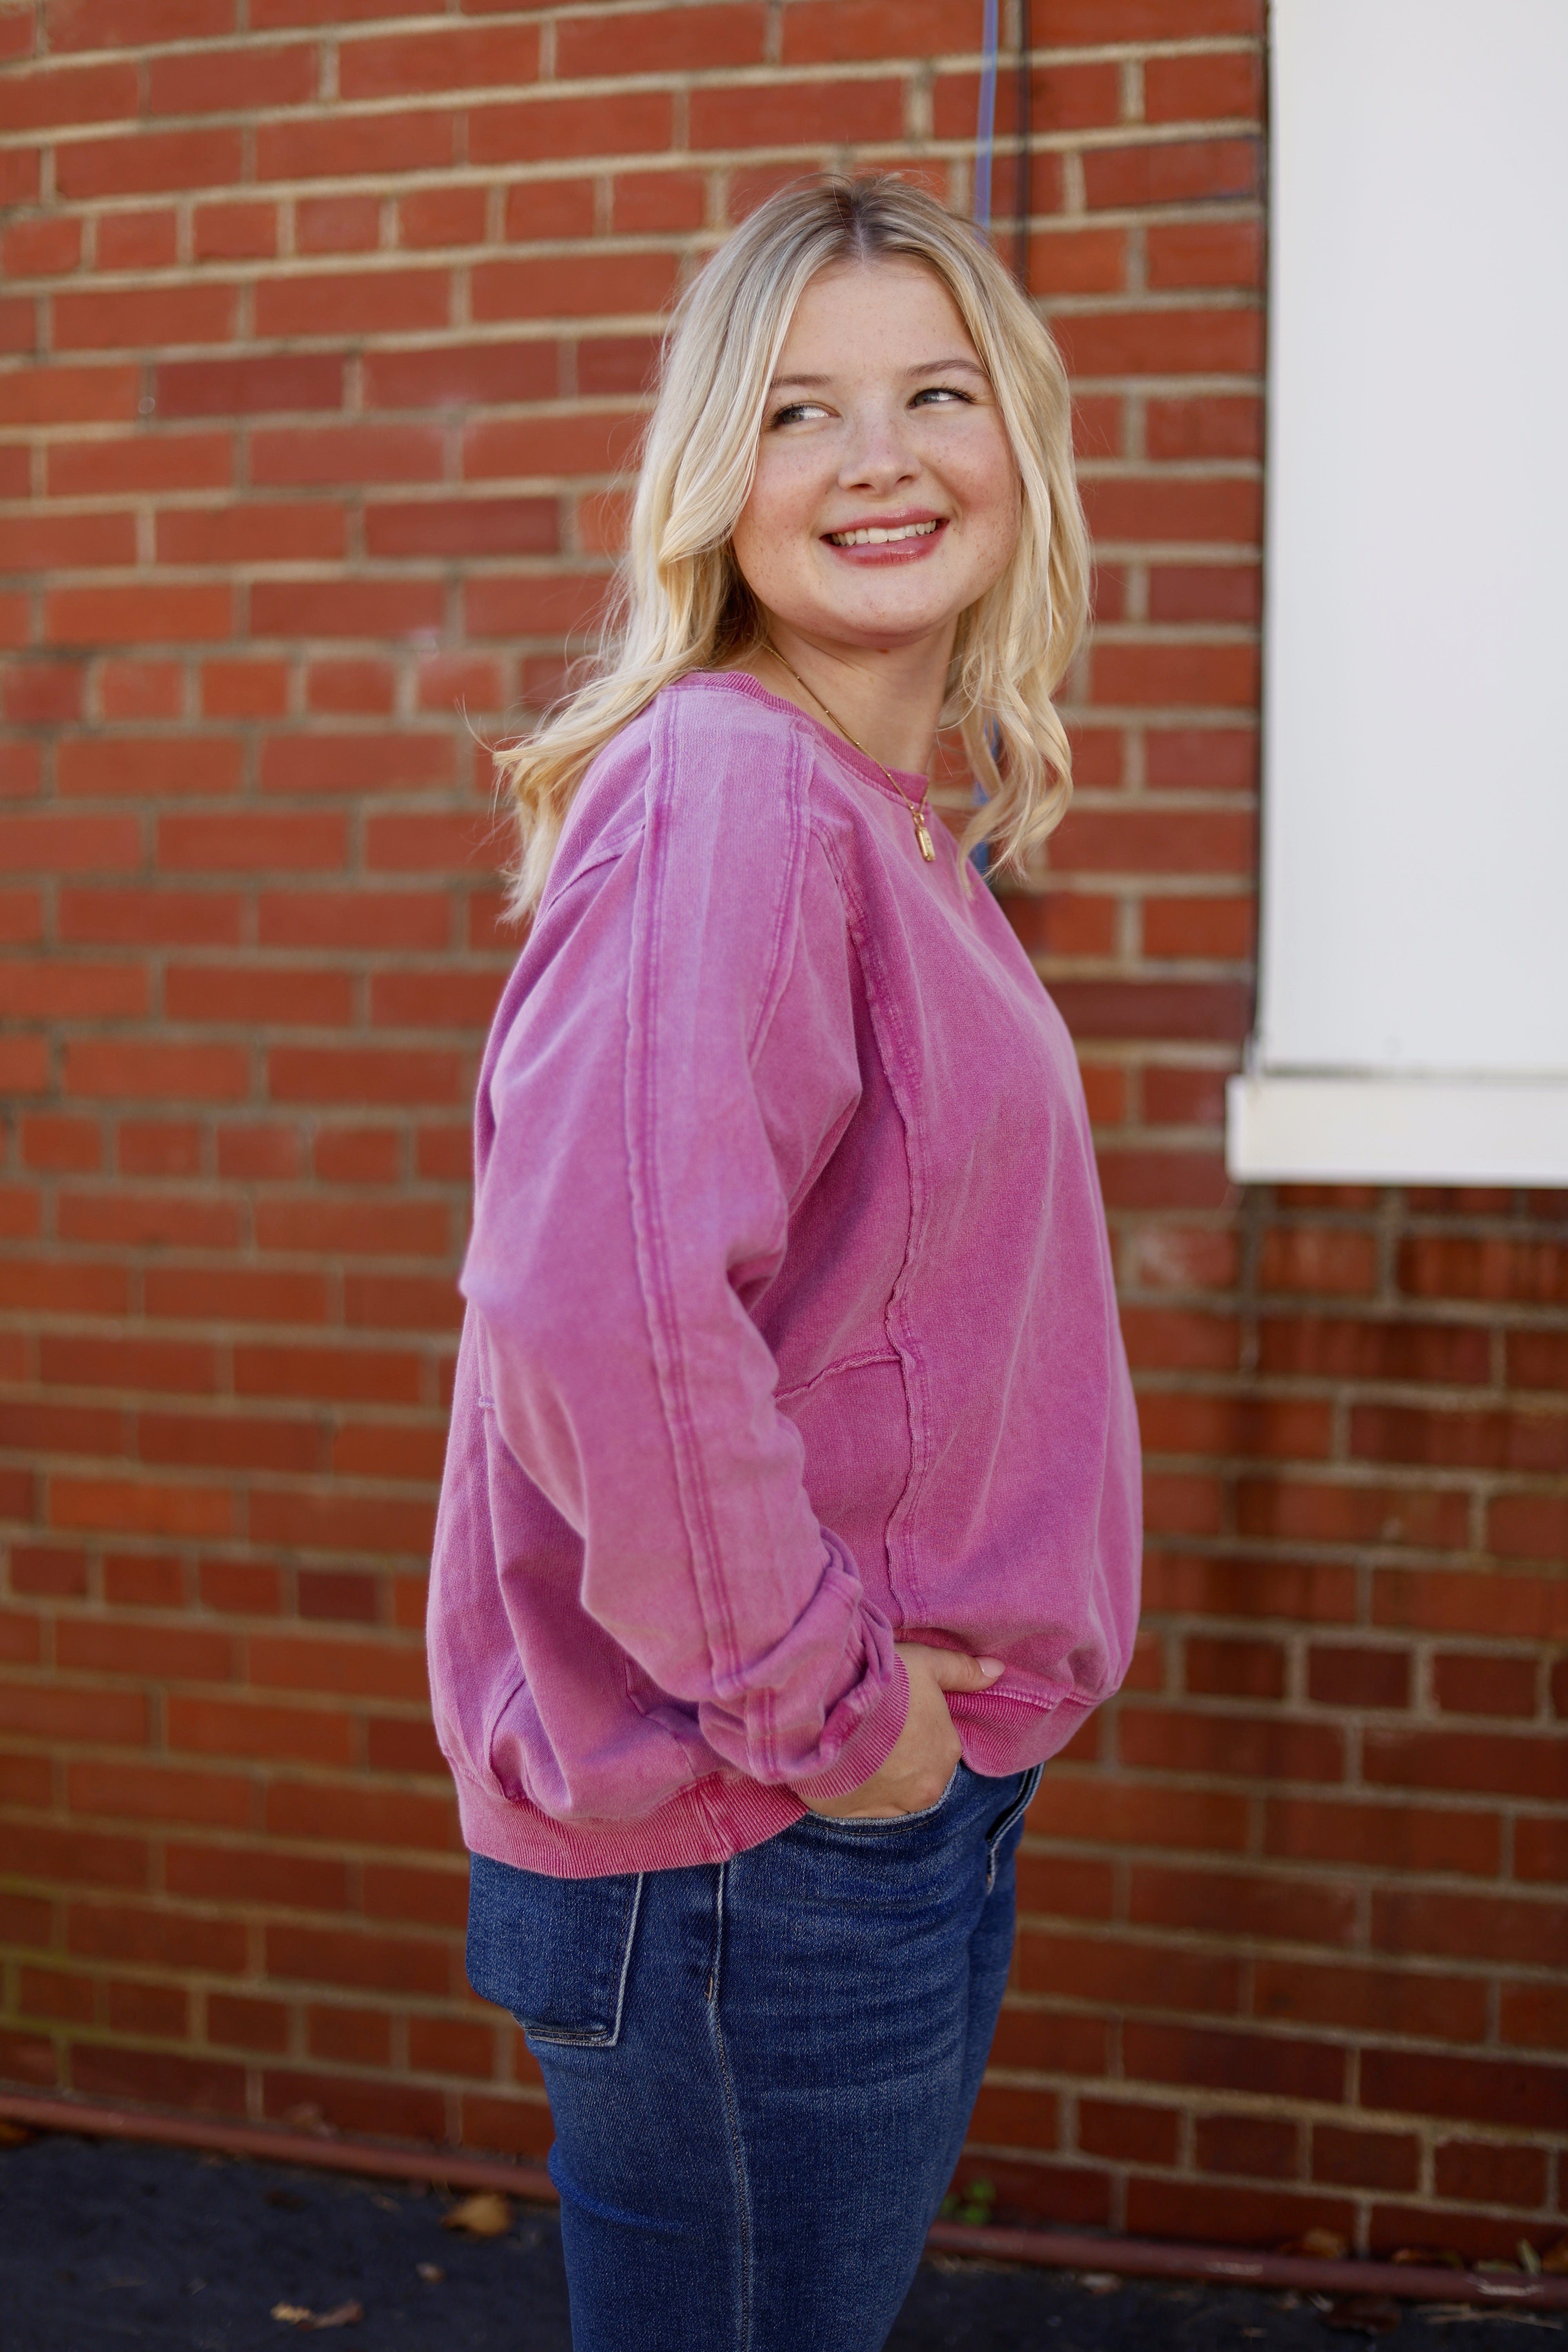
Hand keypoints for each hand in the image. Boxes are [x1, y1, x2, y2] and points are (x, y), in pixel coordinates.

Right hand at [802, 1643, 1004, 1819]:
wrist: (823, 1710)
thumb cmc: (880, 1682)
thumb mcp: (925, 1663)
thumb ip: (962, 1671)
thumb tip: (999, 1671)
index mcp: (946, 1750)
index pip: (939, 1740)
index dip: (915, 1722)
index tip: (893, 1708)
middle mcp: (926, 1787)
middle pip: (917, 1767)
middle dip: (900, 1751)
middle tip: (872, 1723)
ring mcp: (890, 1806)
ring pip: (890, 1787)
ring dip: (877, 1771)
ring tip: (853, 1741)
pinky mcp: (854, 1817)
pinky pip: (860, 1802)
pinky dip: (854, 1786)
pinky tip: (840, 1761)